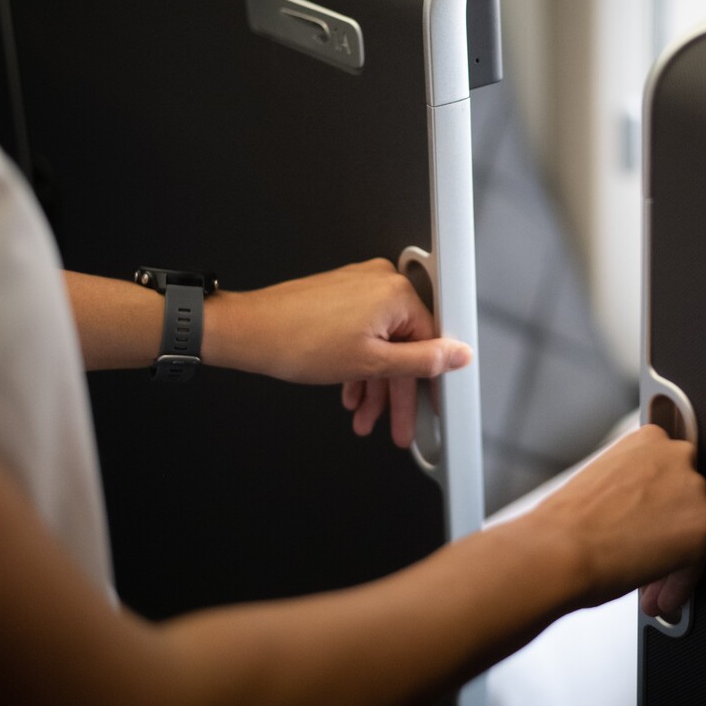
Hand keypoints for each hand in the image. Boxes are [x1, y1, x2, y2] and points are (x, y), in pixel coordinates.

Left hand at [203, 259, 470, 445]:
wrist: (247, 332)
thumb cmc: (296, 341)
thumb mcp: (371, 363)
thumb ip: (422, 363)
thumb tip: (458, 356)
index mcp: (396, 293)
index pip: (430, 344)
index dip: (425, 386)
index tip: (424, 409)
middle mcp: (381, 281)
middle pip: (404, 345)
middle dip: (394, 391)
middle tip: (393, 424)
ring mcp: (359, 285)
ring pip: (382, 342)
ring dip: (374, 382)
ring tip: (363, 413)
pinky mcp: (342, 292)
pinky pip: (364, 330)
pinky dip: (360, 362)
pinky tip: (350, 389)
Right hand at [528, 425, 705, 617]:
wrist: (559, 550)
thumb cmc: (565, 524)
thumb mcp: (602, 487)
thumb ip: (632, 492)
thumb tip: (641, 519)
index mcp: (648, 440)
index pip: (667, 478)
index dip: (655, 514)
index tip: (646, 533)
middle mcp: (676, 457)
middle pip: (684, 503)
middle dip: (666, 535)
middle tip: (645, 561)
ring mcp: (693, 490)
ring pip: (694, 533)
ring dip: (674, 562)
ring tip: (651, 587)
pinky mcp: (703, 526)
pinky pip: (695, 565)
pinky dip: (678, 586)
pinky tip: (659, 599)